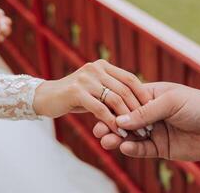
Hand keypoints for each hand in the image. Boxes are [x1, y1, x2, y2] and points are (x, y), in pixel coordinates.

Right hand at [33, 60, 150, 136]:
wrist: (46, 97)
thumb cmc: (74, 96)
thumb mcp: (94, 89)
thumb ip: (111, 92)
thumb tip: (135, 105)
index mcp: (103, 66)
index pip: (130, 78)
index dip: (143, 95)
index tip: (153, 111)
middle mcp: (96, 68)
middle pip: (125, 89)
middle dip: (139, 110)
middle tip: (149, 126)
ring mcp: (86, 79)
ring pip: (115, 99)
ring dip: (128, 118)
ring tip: (137, 132)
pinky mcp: (76, 92)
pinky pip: (100, 109)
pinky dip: (112, 123)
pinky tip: (119, 133)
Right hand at [93, 82, 199, 160]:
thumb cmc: (198, 105)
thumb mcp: (170, 102)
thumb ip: (145, 111)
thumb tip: (120, 119)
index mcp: (151, 97)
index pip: (127, 101)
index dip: (113, 107)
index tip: (100, 112)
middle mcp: (150, 114)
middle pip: (125, 119)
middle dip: (110, 124)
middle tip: (97, 129)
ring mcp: (154, 131)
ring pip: (130, 135)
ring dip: (117, 138)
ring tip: (105, 140)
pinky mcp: (160, 147)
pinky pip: (142, 149)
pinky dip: (132, 148)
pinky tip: (124, 147)